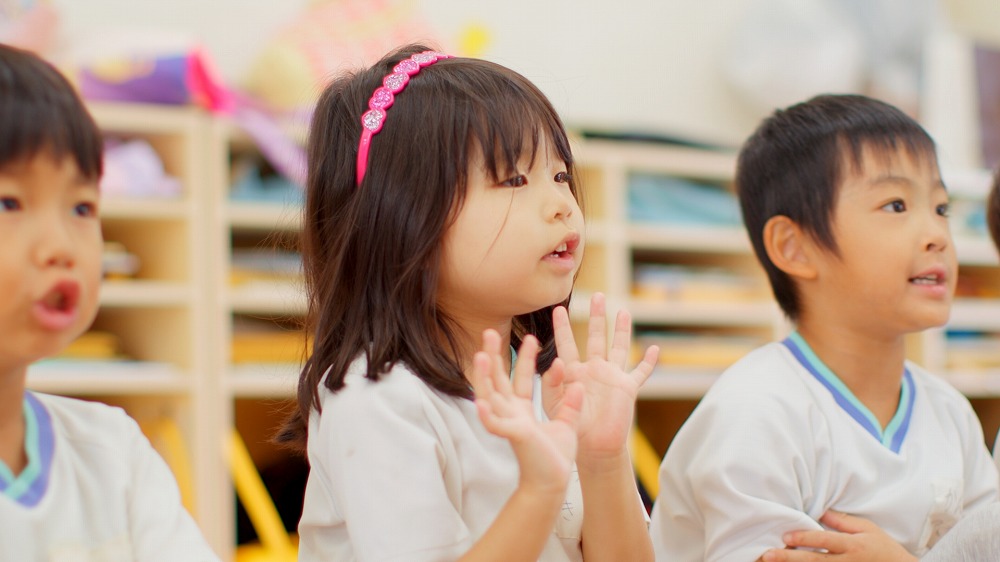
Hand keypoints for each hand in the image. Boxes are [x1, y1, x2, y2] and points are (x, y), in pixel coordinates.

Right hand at [472, 329, 583, 492]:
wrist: (553, 482)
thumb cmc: (555, 457)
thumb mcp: (567, 424)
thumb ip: (571, 404)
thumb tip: (580, 384)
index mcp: (522, 410)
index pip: (520, 378)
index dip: (524, 358)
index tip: (531, 338)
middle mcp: (511, 413)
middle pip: (498, 380)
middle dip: (494, 356)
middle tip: (489, 332)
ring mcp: (509, 424)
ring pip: (491, 396)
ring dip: (484, 377)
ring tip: (479, 356)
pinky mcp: (512, 436)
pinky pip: (495, 424)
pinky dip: (487, 414)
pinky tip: (479, 401)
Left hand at [543, 293, 657, 464]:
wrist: (592, 448)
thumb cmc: (571, 427)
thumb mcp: (555, 404)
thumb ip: (552, 384)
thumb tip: (556, 362)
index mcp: (573, 372)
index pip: (567, 344)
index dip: (563, 327)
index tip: (558, 309)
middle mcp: (594, 369)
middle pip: (596, 337)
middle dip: (596, 317)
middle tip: (597, 296)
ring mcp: (612, 377)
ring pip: (619, 347)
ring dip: (621, 330)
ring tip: (622, 311)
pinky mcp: (627, 388)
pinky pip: (641, 372)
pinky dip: (649, 362)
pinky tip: (655, 348)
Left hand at [761, 511, 917, 561]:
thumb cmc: (885, 548)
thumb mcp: (867, 529)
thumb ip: (843, 521)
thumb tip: (819, 512)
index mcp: (852, 546)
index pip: (824, 541)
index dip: (804, 538)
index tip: (785, 536)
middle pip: (814, 561)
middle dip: (790, 558)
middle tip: (768, 555)